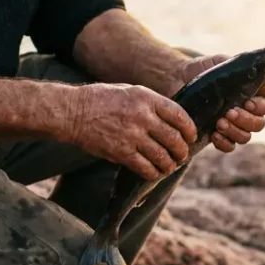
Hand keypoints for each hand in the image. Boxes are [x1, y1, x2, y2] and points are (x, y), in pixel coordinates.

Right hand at [66, 83, 196, 180]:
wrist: (73, 112)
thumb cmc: (100, 100)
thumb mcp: (129, 91)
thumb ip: (150, 103)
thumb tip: (171, 118)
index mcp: (146, 98)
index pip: (179, 116)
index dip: (189, 129)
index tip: (191, 137)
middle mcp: (142, 116)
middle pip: (174, 139)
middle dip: (182, 151)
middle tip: (181, 155)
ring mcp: (132, 135)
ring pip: (162, 157)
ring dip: (169, 165)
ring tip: (169, 166)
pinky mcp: (121, 152)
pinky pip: (145, 168)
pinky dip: (153, 173)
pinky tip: (154, 173)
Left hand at [174, 54, 264, 152]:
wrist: (180, 79)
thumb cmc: (204, 69)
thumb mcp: (222, 62)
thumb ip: (240, 65)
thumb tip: (256, 63)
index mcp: (254, 94)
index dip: (263, 107)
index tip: (248, 103)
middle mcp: (248, 112)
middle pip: (259, 124)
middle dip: (246, 120)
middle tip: (229, 112)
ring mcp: (234, 125)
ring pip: (245, 137)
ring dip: (234, 131)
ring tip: (219, 122)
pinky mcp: (219, 135)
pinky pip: (229, 146)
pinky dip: (224, 143)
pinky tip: (214, 134)